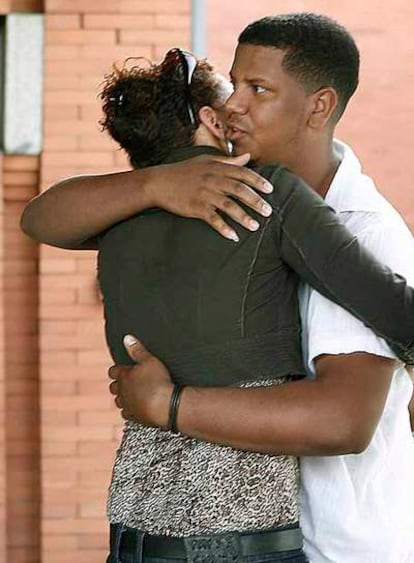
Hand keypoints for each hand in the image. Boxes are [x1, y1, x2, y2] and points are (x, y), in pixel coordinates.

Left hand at [108, 335, 172, 426]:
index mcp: (125, 376)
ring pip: (118, 401)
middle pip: (113, 387)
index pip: (113, 371)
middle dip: (118, 384)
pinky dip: (130, 410)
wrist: (165, 406)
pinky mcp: (134, 417)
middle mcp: (122, 391)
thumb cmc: (159, 381)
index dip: (117, 370)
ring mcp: (127, 405)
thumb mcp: (150, 360)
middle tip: (126, 382)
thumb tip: (127, 338)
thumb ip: (138, 350)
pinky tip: (136, 408)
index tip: (121, 369)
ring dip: (123, 398)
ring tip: (131, 395)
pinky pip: (127, 414)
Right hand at [146, 153, 273, 241]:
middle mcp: (213, 180)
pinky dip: (224, 228)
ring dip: (243, 217)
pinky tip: (233, 236)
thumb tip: (248, 157)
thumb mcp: (206, 161)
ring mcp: (205, 195)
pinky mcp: (196, 208)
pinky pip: (213, 219)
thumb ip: (228, 161)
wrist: (159, 182)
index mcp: (217, 168)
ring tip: (255, 227)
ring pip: (229, 206)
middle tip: (268, 212)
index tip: (270, 190)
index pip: (243, 173)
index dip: (258, 182)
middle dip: (256, 202)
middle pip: (240, 190)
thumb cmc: (183, 171)